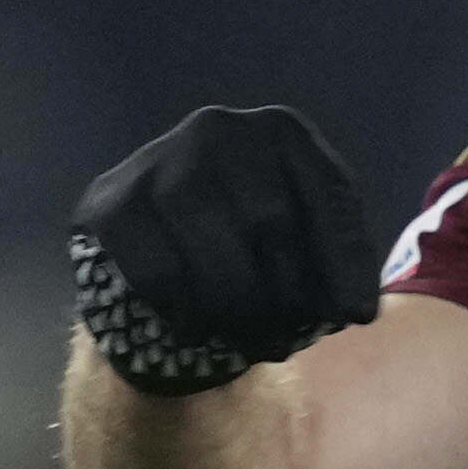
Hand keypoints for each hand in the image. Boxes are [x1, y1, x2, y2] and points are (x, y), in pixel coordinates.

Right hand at [67, 105, 382, 396]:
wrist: (166, 235)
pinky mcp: (111, 205)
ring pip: (211, 249)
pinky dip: (185, 311)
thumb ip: (338, 261)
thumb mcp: (309, 236)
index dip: (344, 260)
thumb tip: (356, 309)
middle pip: (268, 221)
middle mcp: (219, 129)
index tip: (354, 316)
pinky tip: (196, 326)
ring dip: (237, 310)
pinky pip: (158, 273)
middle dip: (285, 293)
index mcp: (281, 131)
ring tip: (249, 339)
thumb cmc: (255, 236)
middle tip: (285, 336)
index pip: (326, 194)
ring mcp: (160, 161)